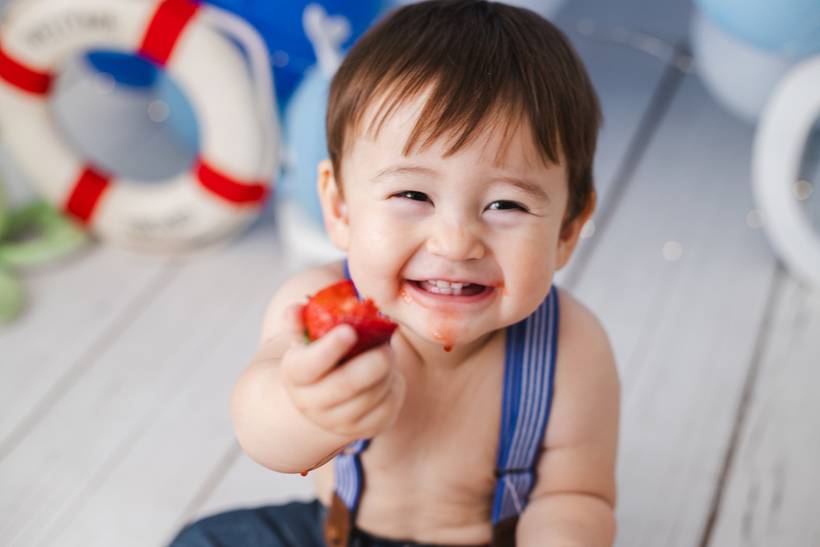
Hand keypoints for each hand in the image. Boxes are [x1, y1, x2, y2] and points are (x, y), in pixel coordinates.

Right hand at [280, 304, 406, 439]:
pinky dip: (395, 387)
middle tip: (387, 346)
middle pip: (345, 385)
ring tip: (387, 355)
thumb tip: (295, 309)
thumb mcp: (307, 339)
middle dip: (371, 362)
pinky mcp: (364, 429)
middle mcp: (311, 404)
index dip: (329, 349)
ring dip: (386, 372)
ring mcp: (337, 422)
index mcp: (295, 375)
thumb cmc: (320, 355)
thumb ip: (301, 322)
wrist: (325, 396)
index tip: (349, 331)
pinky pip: (388, 407)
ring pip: (371, 397)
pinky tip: (390, 375)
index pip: (308, 366)